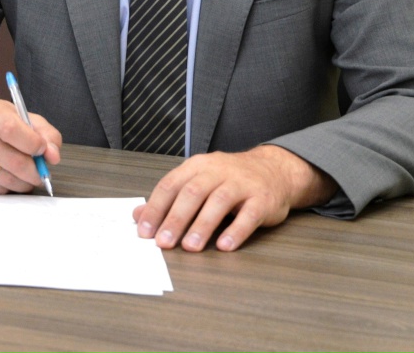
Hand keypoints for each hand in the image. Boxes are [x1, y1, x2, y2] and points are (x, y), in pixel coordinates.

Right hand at [0, 100, 60, 193]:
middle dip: (34, 172)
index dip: (32, 144)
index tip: (43, 150)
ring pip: (4, 179)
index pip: (11, 129)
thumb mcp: (25, 119)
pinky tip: (6, 177)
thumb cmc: (0, 126)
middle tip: (41, 173)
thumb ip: (46, 134)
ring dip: (22, 183)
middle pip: (12, 160)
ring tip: (25, 176)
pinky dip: (6, 188)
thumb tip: (53, 155)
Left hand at [131, 145, 337, 251]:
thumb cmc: (230, 179)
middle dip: (176, 219)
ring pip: (219, 201)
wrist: (275, 170)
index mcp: (198, 166)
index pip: (171, 185)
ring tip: (191, 247)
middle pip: (193, 193)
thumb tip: (138, 215)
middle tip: (164, 243)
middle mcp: (218, 171)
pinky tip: (225, 246)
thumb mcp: (198, 181)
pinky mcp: (262, 199)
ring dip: (203, 225)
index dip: (156, 208)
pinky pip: (249, 215)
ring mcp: (242, 184)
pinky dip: (236, 231)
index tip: (144, 232)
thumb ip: (169, 199)